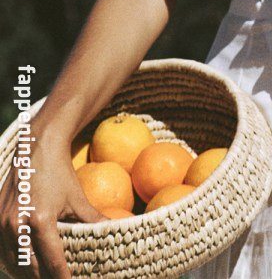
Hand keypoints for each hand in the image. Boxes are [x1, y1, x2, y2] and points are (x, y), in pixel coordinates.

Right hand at [0, 133, 103, 277]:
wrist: (36, 149)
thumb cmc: (59, 173)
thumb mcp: (77, 198)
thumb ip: (93, 220)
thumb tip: (115, 231)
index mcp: (39, 221)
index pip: (51, 262)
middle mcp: (17, 226)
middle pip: (29, 270)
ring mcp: (2, 224)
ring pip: (13, 265)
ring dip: (28, 275)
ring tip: (45, 276)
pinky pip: (3, 252)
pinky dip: (14, 264)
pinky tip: (27, 267)